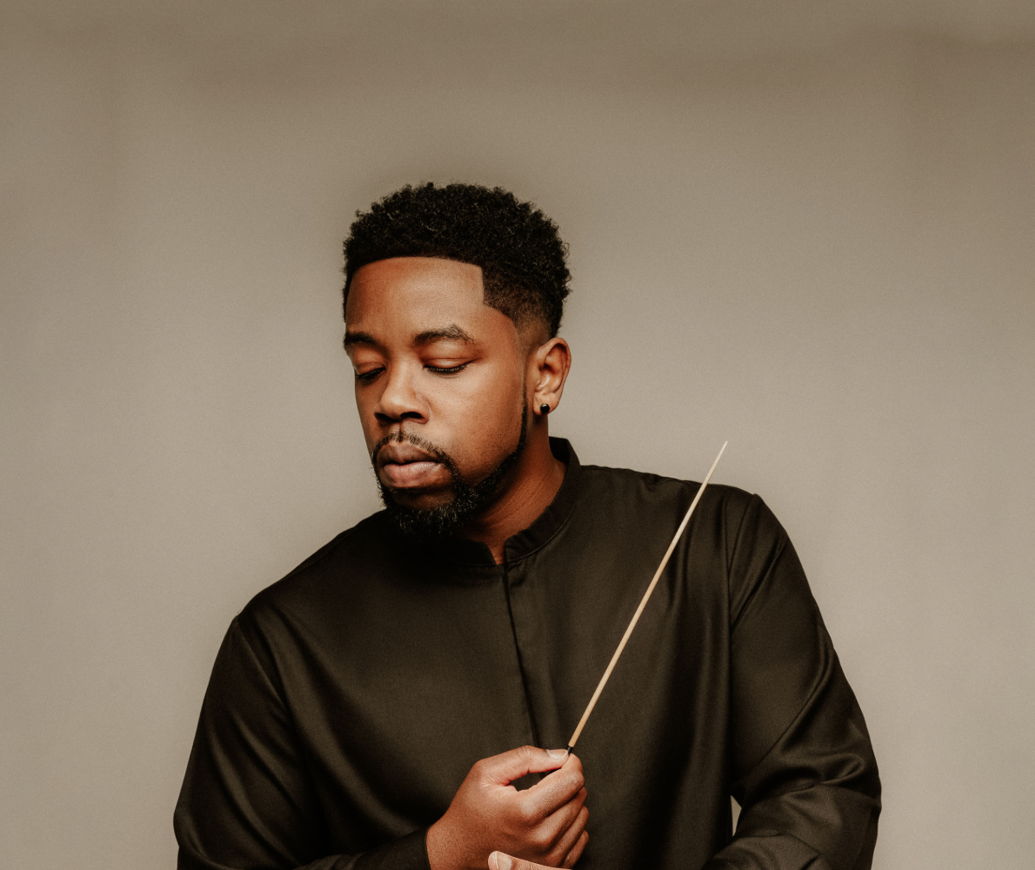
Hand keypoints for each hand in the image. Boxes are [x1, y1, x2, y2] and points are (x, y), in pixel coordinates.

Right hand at [426, 745, 588, 869]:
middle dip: (566, 781)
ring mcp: (549, 857)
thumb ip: (526, 757)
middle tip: (544, 781)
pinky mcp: (554, 868)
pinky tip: (547, 820)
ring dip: (568, 802)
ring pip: (582, 815)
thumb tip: (560, 755)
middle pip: (579, 796)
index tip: (560, 761)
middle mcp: (541, 838)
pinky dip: (570, 824)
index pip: (572, 780)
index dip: (570, 763)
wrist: (459, 849)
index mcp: (525, 811)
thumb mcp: (487, 772)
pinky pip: (581, 837)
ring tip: (542, 802)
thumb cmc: (471, 809)